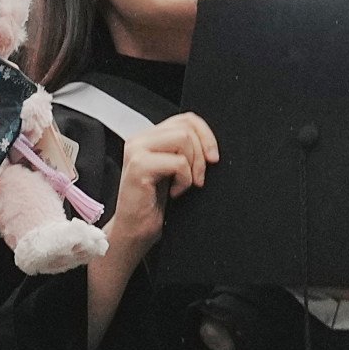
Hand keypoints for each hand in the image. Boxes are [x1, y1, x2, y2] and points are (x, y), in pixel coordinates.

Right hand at [105, 113, 220, 253]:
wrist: (135, 230)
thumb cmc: (154, 205)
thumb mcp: (174, 171)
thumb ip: (184, 150)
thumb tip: (209, 142)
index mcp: (149, 137)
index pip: (186, 118)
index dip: (206, 134)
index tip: (213, 158)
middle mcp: (140, 139)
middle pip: (187, 127)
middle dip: (202, 153)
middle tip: (198, 178)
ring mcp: (137, 150)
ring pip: (183, 139)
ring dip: (193, 166)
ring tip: (184, 184)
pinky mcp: (139, 166)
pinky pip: (178, 162)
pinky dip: (184, 180)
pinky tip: (174, 193)